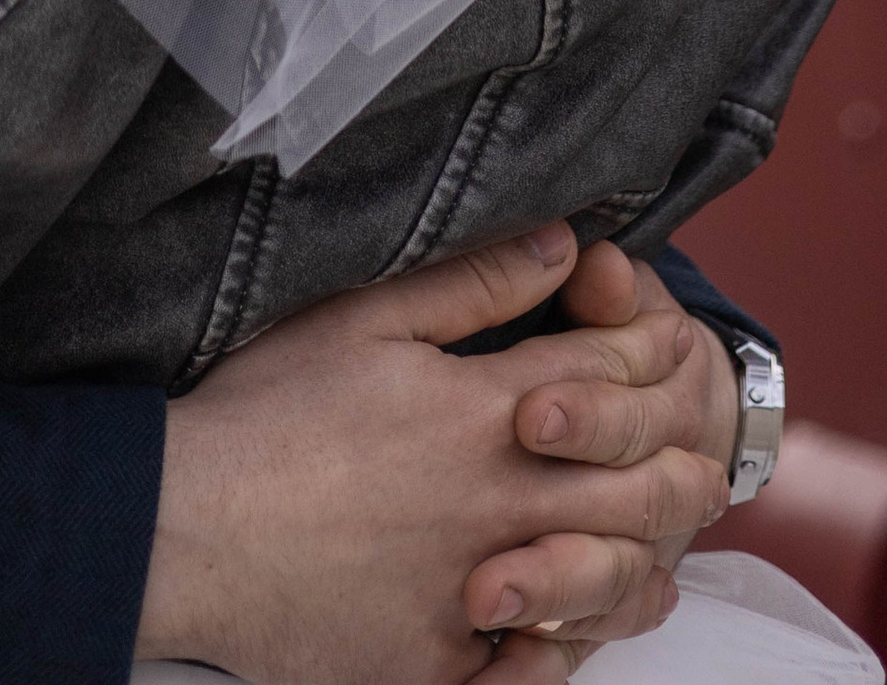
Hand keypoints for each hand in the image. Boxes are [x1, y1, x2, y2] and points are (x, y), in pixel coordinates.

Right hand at [135, 228, 728, 684]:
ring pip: (602, 585)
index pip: (605, 378)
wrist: (187, 529)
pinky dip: (559, 646)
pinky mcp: (438, 662)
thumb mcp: (363, 316)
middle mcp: (497, 503)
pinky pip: (528, 666)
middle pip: (631, 486)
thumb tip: (564, 244)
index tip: (666, 345)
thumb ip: (474, 282)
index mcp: (481, 411)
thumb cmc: (265, 410)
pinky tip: (565, 630)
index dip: (645, 354)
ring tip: (659, 554)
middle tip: (700, 464)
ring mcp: (473, 591)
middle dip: (677, 467)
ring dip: (641, 563)